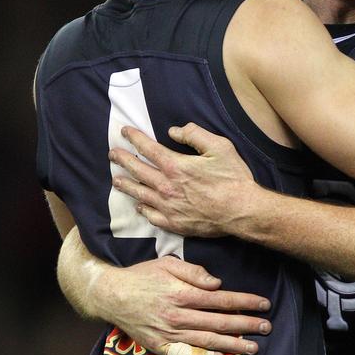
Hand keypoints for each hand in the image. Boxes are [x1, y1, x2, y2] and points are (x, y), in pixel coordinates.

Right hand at [97, 254, 271, 354]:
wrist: (110, 295)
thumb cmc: (142, 276)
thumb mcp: (167, 264)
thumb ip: (194, 273)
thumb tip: (218, 284)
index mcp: (183, 294)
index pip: (222, 300)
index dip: (246, 302)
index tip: (264, 304)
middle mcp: (179, 316)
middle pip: (220, 322)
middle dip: (246, 325)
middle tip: (267, 327)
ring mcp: (170, 334)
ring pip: (208, 341)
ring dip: (233, 344)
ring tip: (253, 347)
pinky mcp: (160, 346)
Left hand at [109, 123, 256, 236]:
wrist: (241, 211)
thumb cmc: (233, 178)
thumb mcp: (219, 147)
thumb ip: (194, 135)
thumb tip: (174, 131)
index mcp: (175, 166)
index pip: (147, 148)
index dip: (134, 138)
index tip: (125, 132)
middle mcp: (166, 186)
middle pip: (137, 170)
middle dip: (122, 160)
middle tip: (112, 154)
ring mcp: (168, 207)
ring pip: (139, 194)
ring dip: (126, 185)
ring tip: (116, 180)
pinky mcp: (174, 223)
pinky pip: (151, 216)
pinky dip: (142, 209)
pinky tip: (139, 206)